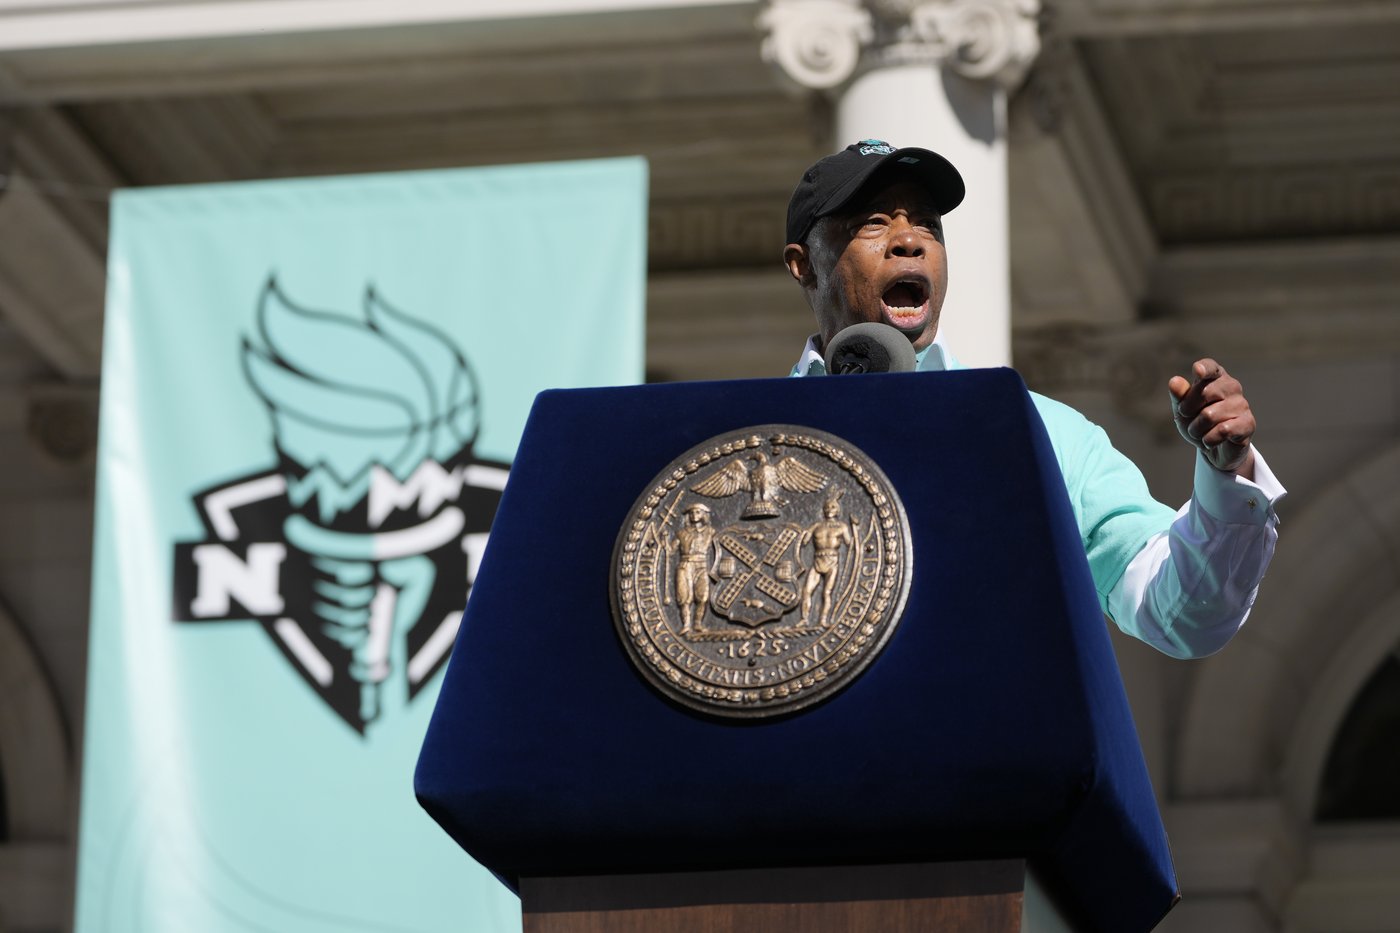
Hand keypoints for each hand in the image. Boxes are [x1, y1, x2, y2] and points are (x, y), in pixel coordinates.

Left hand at [1168, 358, 1255, 477]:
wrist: (1212, 448)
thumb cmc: (1197, 421)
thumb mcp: (1183, 409)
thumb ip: (1179, 395)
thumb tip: (1174, 381)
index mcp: (1215, 378)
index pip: (1210, 367)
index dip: (1204, 369)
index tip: (1197, 372)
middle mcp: (1231, 387)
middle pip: (1205, 393)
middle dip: (1188, 410)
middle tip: (1188, 418)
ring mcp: (1242, 404)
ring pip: (1209, 415)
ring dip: (1196, 429)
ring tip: (1200, 432)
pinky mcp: (1248, 423)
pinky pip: (1223, 430)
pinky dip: (1209, 439)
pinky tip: (1210, 440)